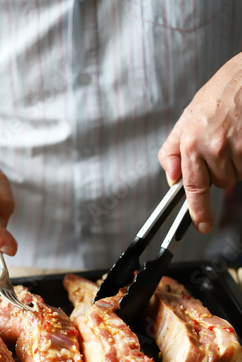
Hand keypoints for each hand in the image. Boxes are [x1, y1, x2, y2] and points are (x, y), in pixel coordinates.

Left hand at [158, 53, 241, 233]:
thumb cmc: (222, 92)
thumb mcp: (188, 117)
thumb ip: (173, 150)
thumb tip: (171, 179)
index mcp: (191, 141)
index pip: (193, 186)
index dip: (198, 210)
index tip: (203, 225)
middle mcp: (214, 146)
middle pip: (220, 182)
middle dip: (222, 169)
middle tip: (224, 141)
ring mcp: (239, 147)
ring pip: (238, 175)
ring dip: (238, 162)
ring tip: (237, 134)